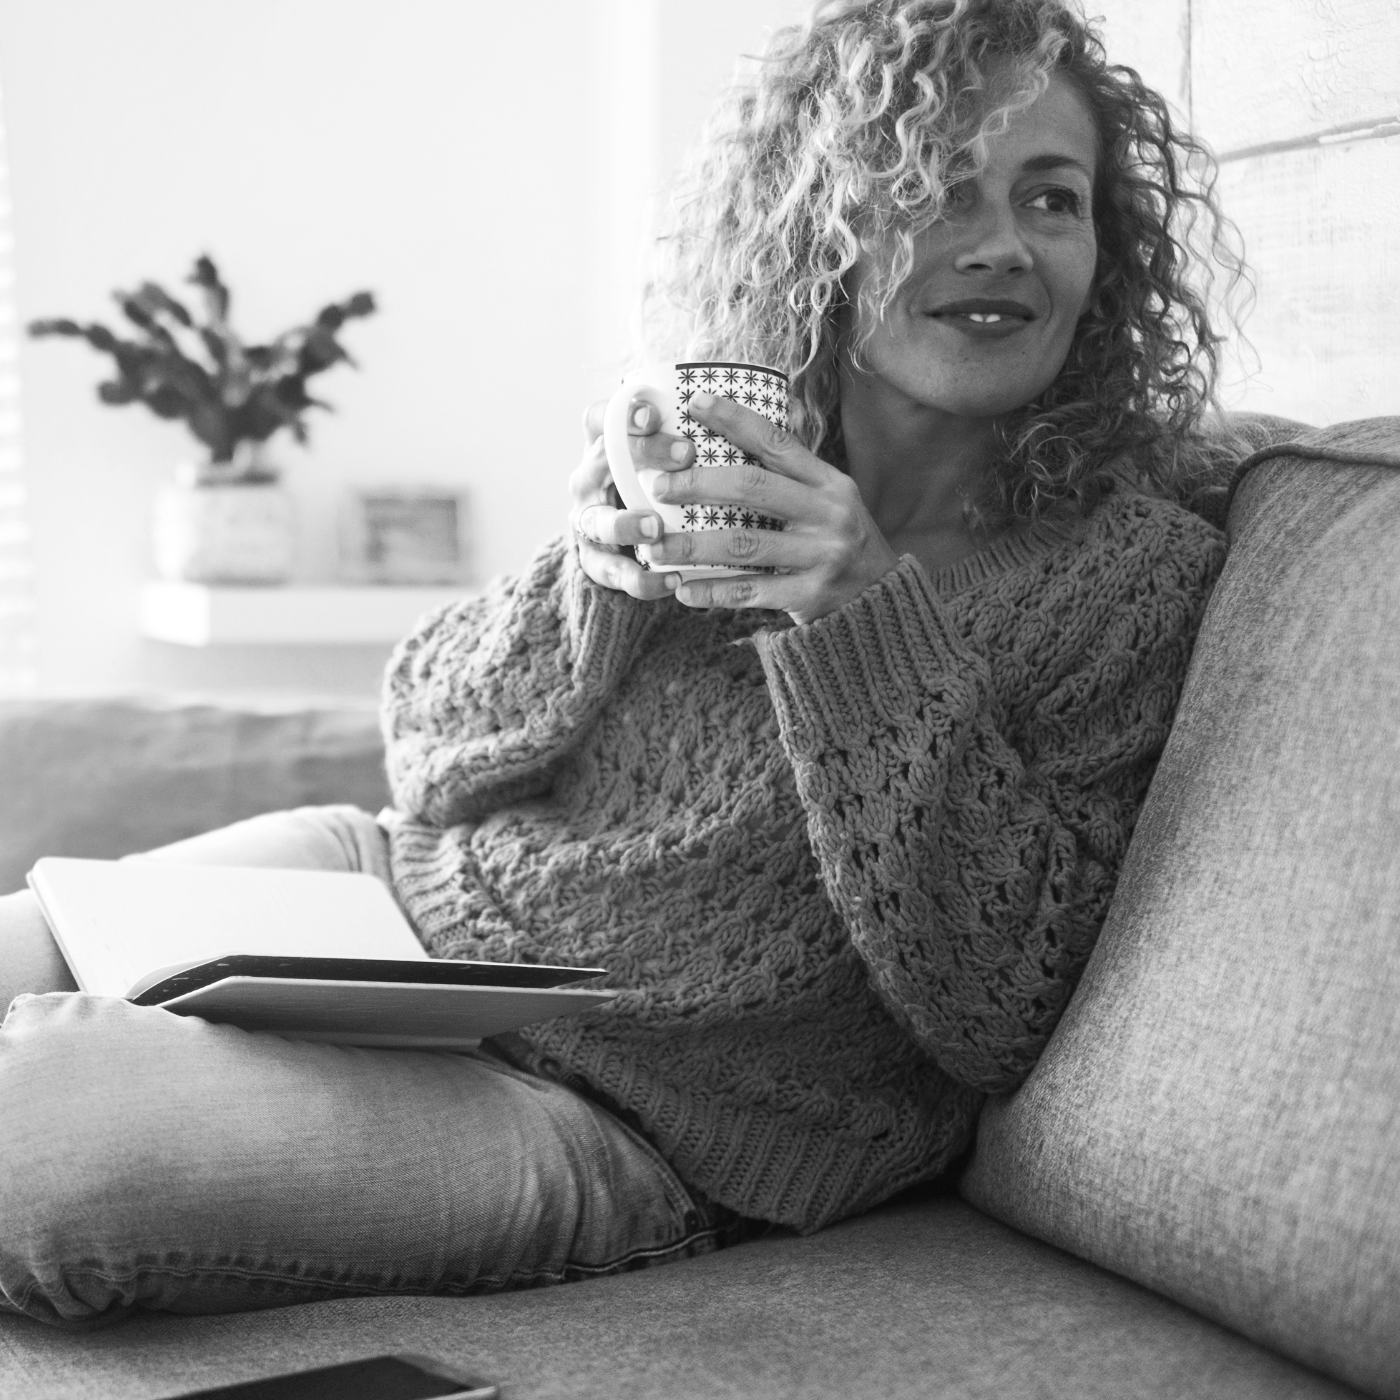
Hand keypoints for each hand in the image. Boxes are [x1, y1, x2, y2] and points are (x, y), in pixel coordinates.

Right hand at [568, 398, 695, 600]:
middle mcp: (588, 479)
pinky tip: (671, 581)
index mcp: (603, 445)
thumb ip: (685, 442)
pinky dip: (640, 580)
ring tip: (655, 529)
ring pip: (598, 520)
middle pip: (603, 460)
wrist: (622, 543)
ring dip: (625, 524)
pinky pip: (612, 572)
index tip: (655, 413)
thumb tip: (746, 424)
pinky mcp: (593, 560)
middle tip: (686, 454)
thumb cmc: (655, 487)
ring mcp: (587, 520)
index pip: (602, 418)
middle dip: (642, 455)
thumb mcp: (665, 461)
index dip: (623, 413)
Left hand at [647, 391, 899, 625]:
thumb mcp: (831, 498)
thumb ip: (792, 472)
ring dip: (693, 546)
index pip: (776, 442)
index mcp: (829, 483)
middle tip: (659, 487)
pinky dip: (713, 591)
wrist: (883, 599)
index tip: (693, 401)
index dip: (734, 419)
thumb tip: (746, 423)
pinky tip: (683, 589)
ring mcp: (821, 556)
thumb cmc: (840, 541)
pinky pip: (751, 592)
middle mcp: (828, 514)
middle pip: (754, 489)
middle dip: (699, 484)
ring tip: (655, 547)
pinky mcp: (810, 595)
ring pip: (744, 544)